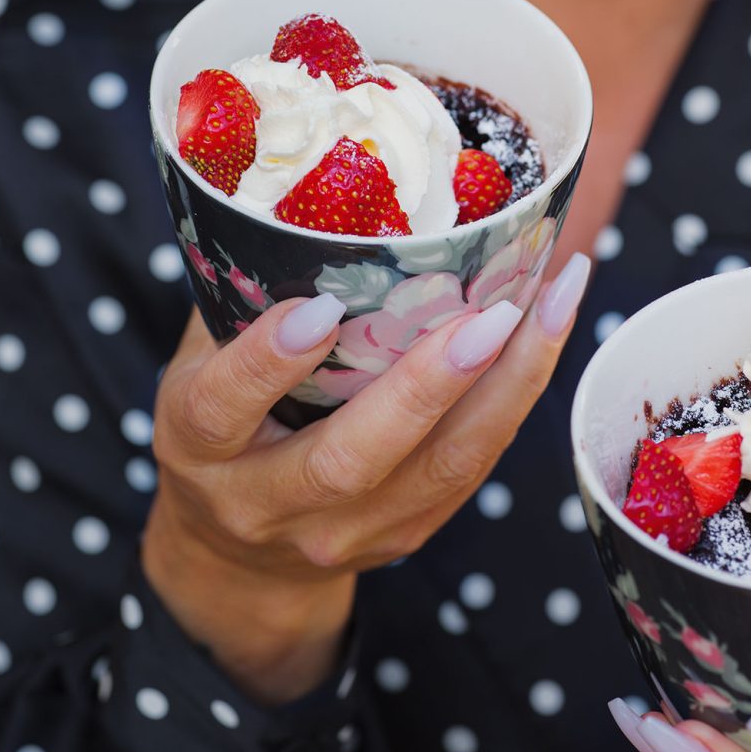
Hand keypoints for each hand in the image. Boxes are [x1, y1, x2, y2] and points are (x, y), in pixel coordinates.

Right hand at [142, 255, 590, 701]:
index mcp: (199, 446)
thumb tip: (307, 195)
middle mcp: (263, 503)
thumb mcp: (202, 362)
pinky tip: (547, 334)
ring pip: (437, 470)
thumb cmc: (226, 423)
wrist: (235, 557)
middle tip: (489, 314)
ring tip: (551, 305)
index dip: (268, 361)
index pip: (223, 407)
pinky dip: (515, 399)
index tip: (321, 308)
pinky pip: (470, 470)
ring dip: (506, 386)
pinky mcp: (403, 537)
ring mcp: (339, 533)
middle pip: (349, 459)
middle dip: (425, 386)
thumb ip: (245, 297)